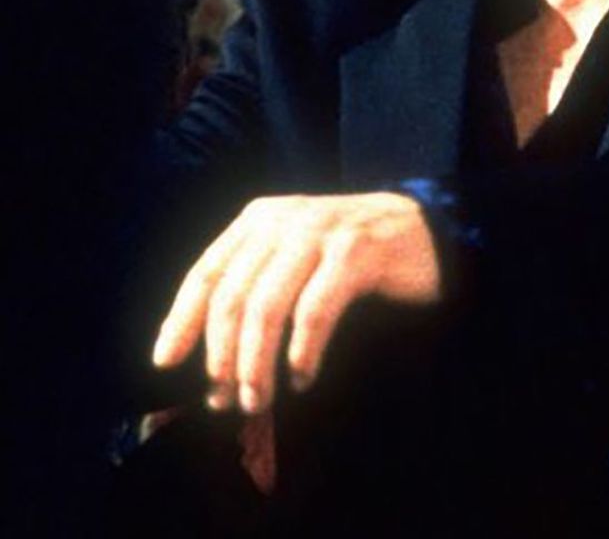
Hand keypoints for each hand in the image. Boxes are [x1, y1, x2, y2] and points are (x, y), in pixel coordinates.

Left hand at [151, 192, 441, 414]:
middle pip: (234, 297)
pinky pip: (316, 310)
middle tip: (223, 400)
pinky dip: (303, 350)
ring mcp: (323, 232)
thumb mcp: (295, 259)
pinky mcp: (358, 251)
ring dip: (255, 363)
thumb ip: (257, 287)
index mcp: (260, 219)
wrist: (429, 231)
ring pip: (268, 307)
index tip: (166, 364)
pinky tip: (302, 377)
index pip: (207, 273)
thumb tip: (208, 355)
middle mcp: (286, 220)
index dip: (182, 320)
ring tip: (256, 401)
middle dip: (221, 357)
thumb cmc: (353, 257)